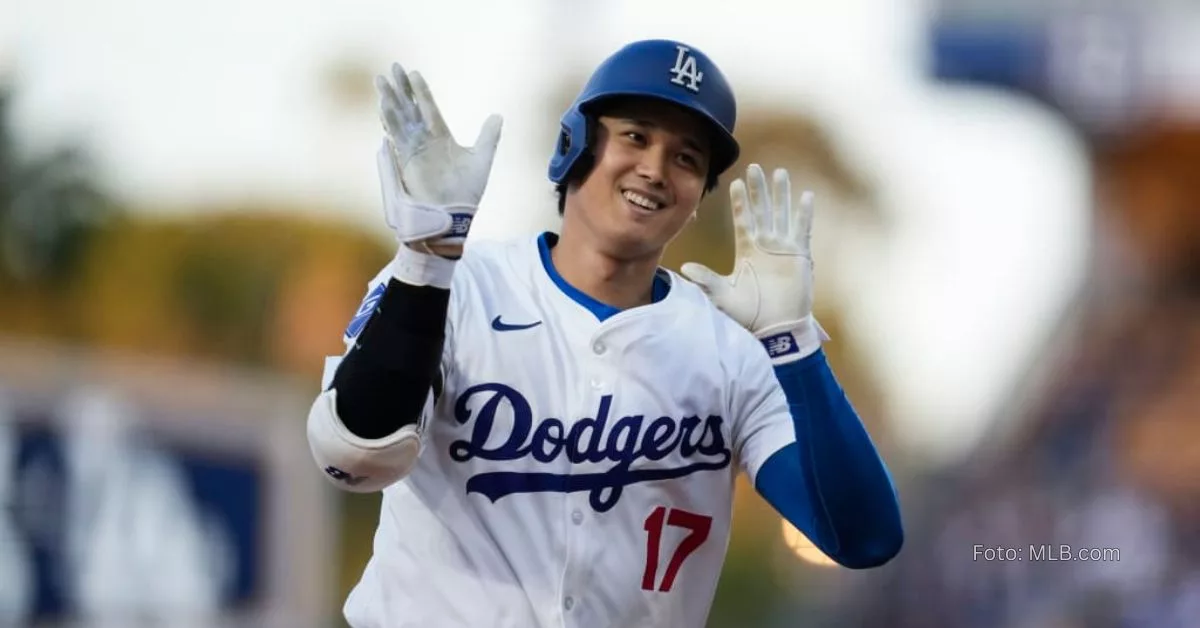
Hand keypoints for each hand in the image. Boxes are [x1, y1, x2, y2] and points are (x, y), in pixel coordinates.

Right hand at [375, 63, 502, 258]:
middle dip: (401, 89)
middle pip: (410, 108)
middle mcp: (424, 141)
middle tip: (392, 67)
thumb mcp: (482, 159)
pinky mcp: (406, 161)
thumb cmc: (468, 192)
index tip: (413, 72)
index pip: (429, 108)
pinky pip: (396, 136)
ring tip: (381, 81)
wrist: (453, 215)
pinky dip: (390, 121)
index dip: (421, 91)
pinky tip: (383, 106)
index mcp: (441, 137)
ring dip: (391, 100)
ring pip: (400, 119)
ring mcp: (413, 150)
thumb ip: (488, 137)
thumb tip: (498, 115)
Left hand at [681, 164, 828, 362]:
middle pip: (762, 209)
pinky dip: (804, 213)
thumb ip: (706, 279)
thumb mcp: (723, 294)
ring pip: (782, 213)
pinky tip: (806, 195)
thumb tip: (684, 268)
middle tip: (755, 167)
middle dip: (759, 189)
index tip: (736, 182)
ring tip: (780, 172)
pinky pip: (802, 229)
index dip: (741, 202)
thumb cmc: (749, 313)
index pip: (743, 219)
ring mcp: (783, 248)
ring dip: (781, 194)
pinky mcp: (799, 255)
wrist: (775, 327)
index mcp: (747, 250)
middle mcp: (765, 245)